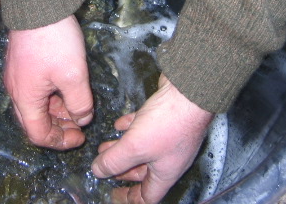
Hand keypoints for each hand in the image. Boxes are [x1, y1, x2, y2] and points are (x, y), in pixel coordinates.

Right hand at [4, 15, 93, 149]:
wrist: (38, 5)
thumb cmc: (55, 42)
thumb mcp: (74, 75)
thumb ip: (79, 103)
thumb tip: (82, 119)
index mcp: (25, 98)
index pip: (38, 134)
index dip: (59, 141)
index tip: (80, 137)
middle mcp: (15, 90)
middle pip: (34, 121)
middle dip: (58, 127)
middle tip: (79, 125)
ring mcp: (16, 75)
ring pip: (34, 105)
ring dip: (55, 111)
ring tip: (77, 107)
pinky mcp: (20, 63)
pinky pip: (33, 89)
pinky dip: (50, 96)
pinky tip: (66, 89)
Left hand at [92, 75, 213, 203]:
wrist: (188, 91)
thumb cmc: (168, 123)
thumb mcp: (135, 147)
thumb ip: (114, 161)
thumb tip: (98, 171)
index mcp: (165, 172)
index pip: (148, 195)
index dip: (130, 198)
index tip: (113, 194)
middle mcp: (168, 157)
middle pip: (142, 172)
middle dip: (121, 170)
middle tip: (104, 168)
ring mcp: (168, 136)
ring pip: (141, 148)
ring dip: (122, 148)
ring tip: (104, 146)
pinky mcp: (164, 117)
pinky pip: (144, 127)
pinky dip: (130, 128)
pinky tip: (118, 124)